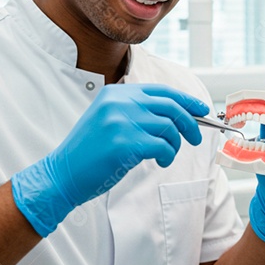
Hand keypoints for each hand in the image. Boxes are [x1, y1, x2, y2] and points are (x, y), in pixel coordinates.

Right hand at [12, 83, 208, 236]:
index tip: (201, 110)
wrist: (63, 173)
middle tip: (195, 139)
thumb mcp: (108, 120)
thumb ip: (136, 112)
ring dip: (175, 144)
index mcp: (116, 93)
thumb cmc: (89, 153)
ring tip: (166, 156)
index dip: (186, 100)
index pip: (161, 91)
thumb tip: (177, 115)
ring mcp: (121, 121)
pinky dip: (167, 155)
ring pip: (169, 127)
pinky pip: (162, 146)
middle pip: (170, 106)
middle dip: (190, 123)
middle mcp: (119, 102)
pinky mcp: (125, 143)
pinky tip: (160, 161)